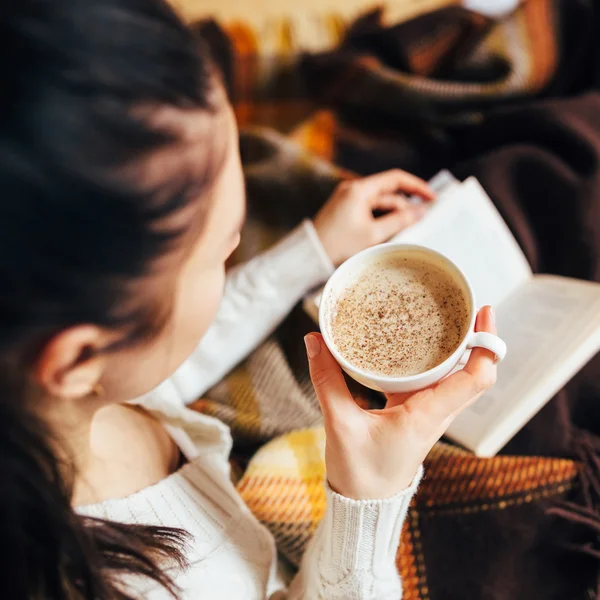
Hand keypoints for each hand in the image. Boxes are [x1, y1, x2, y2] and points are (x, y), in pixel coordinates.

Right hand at [304, 306, 496, 499]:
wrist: (365, 504)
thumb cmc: (359, 473)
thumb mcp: (339, 424)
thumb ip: (326, 380)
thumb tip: (315, 341)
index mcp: (427, 415)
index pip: (475, 379)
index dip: (487, 345)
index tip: (483, 314)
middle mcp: (436, 413)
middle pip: (474, 373)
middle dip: (477, 338)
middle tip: (463, 306)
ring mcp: (429, 415)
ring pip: (457, 377)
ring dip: (459, 350)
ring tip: (445, 319)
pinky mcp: (417, 415)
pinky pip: (435, 384)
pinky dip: (435, 362)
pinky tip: (416, 346)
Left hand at [313, 169, 434, 265]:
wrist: (310, 257)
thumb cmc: (338, 246)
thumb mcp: (373, 234)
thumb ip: (400, 221)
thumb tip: (422, 211)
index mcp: (359, 189)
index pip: (395, 178)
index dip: (417, 186)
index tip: (432, 197)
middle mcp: (353, 189)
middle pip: (388, 192)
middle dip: (406, 206)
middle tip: (423, 219)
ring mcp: (347, 199)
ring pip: (379, 202)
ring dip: (394, 214)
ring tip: (406, 230)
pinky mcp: (344, 210)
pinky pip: (369, 210)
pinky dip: (381, 218)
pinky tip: (390, 232)